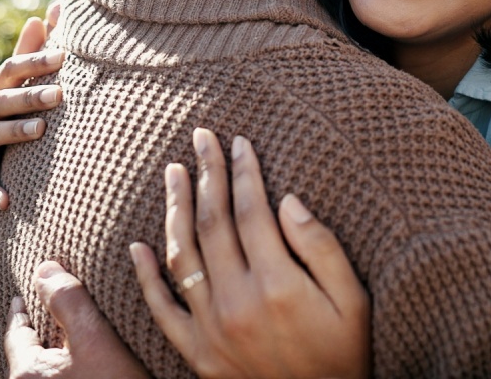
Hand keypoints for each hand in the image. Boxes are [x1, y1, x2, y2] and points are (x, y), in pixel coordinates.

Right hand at [0, 4, 63, 214]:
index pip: (13, 68)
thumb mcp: (19, 84)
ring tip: (40, 131)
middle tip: (59, 94)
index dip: (36, 61)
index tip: (64, 55)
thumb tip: (49, 10)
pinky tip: (7, 201)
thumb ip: (33, 51)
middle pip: (3, 99)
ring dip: (16, 132)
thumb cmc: (11, 113)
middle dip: (30, 96)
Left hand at [4, 260, 150, 378]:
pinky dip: (63, 370)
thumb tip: (44, 269)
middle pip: (26, 356)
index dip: (21, 311)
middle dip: (35, 333)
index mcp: (27, 374)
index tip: (20, 297)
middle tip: (42, 312)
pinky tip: (80, 367)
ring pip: (42, 372)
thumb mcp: (96, 339)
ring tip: (62, 338)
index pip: (17, 333)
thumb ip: (68, 302)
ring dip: (51, 355)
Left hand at [130, 128, 369, 378]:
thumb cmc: (346, 353)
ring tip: (174, 173)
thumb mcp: (353, 300)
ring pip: (182, 256)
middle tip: (201, 138)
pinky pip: (162, 308)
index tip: (240, 142)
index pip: (252, 211)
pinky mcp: (196, 352)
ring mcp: (211, 328)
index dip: (244, 172)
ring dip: (176, 209)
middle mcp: (237, 302)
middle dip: (207, 175)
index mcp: (278, 284)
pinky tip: (138, 246)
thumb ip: (321, 247)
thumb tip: (287, 201)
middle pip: (213, 223)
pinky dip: (147, 276)